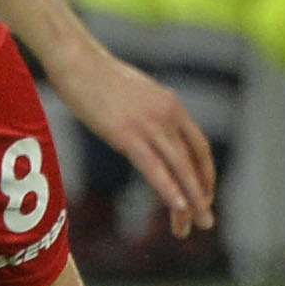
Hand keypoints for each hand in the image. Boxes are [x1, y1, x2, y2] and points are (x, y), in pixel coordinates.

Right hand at [49, 42, 216, 235]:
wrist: (77, 59)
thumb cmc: (99, 77)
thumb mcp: (136, 95)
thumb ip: (150, 114)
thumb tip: (150, 133)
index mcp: (172, 105)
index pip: (199, 146)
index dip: (205, 174)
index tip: (206, 195)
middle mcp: (167, 115)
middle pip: (193, 163)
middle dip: (203, 196)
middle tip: (207, 222)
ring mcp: (148, 124)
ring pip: (179, 169)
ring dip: (191, 201)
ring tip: (195, 226)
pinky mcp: (126, 135)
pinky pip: (154, 168)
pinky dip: (169, 190)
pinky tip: (178, 208)